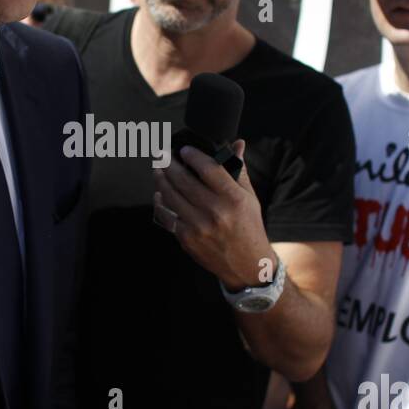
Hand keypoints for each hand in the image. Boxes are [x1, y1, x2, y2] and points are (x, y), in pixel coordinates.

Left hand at [153, 140, 275, 290]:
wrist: (247, 265)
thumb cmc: (249, 227)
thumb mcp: (250, 198)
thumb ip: (239, 170)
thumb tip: (238, 144)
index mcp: (233, 199)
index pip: (209, 169)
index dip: (193, 155)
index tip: (184, 149)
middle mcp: (215, 212)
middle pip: (184, 180)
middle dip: (169, 164)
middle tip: (162, 155)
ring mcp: (199, 227)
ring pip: (171, 196)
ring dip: (160, 180)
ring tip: (158, 170)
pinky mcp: (187, 239)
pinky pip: (167, 216)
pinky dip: (160, 203)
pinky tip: (159, 194)